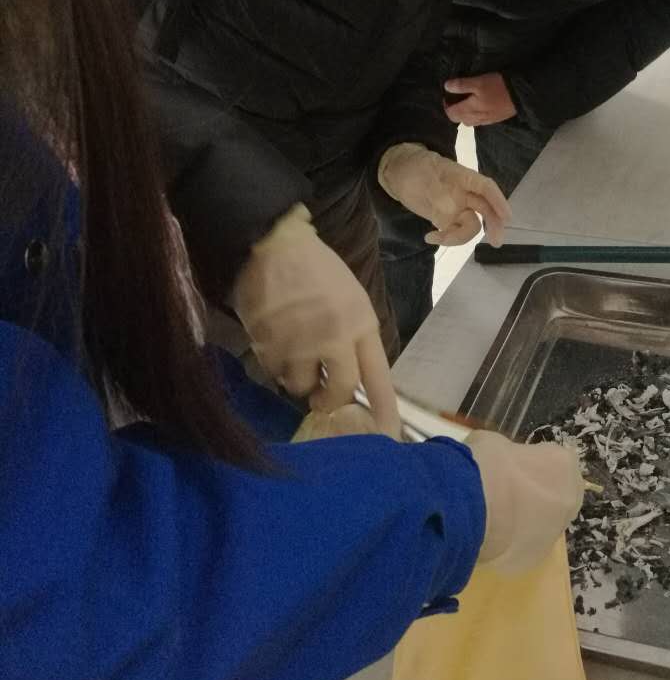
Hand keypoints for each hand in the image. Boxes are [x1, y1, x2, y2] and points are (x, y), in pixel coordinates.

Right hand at [231, 205, 400, 437]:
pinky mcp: (269, 343)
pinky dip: (274, 363)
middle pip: (339, 391)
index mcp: (361, 324)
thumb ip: (353, 335)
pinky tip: (274, 339)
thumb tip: (351, 377)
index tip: (389, 435)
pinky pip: (272, 371)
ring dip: (297, 376)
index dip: (383, 409)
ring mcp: (300, 342)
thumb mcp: (350, 297)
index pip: (378, 376)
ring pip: (300, 385)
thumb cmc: (317, 269)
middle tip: (320, 394)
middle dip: (329, 398)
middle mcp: (335, 337)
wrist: (275, 244)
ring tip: (292, 350)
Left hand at [378, 143, 510, 246]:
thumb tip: (448, 209)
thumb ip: (434, 188)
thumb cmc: (413, 165)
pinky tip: (429, 237)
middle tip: (496, 243)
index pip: (485, 187)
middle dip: (494, 225)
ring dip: (460, 237)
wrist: (399, 172)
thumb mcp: (421, 169)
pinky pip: (454, 232)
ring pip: (471, 224)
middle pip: (485, 209)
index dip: (498, 200)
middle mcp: (463, 193)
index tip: (508, 217)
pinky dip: (446, 238)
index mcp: (462, 176)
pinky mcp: (445, 219)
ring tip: (436, 238)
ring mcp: (456, 207)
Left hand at [444, 73, 516, 126]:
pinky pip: (479, 121)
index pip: (451, 114)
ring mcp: (486, 121)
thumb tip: (446, 87)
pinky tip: (479, 105)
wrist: (521, 95)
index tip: (447, 95)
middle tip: (455, 98)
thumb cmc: (497, 87)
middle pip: (459, 120)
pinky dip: (474, 115)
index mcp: (470, 110)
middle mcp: (476, 119)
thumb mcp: (478, 82)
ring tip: (466, 101)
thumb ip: (461, 85)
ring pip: (469, 121)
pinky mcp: (494, 120)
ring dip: (464, 113)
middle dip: (454, 110)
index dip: (446, 106)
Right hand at [466, 431, 584, 573]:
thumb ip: (510, 454)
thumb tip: (504, 462)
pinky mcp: (533, 559)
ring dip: (528, 521)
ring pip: (545, 526)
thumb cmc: (484, 466)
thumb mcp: (495, 443)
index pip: (559, 460)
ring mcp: (554, 533)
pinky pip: (526, 547)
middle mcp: (568, 499)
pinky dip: (513, 543)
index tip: (516, 467)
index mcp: (562, 464)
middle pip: (561, 496)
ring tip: (496, 519)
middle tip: (512, 494)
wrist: (468, 509)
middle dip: (542, 494)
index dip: (537, 463)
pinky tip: (490, 537)